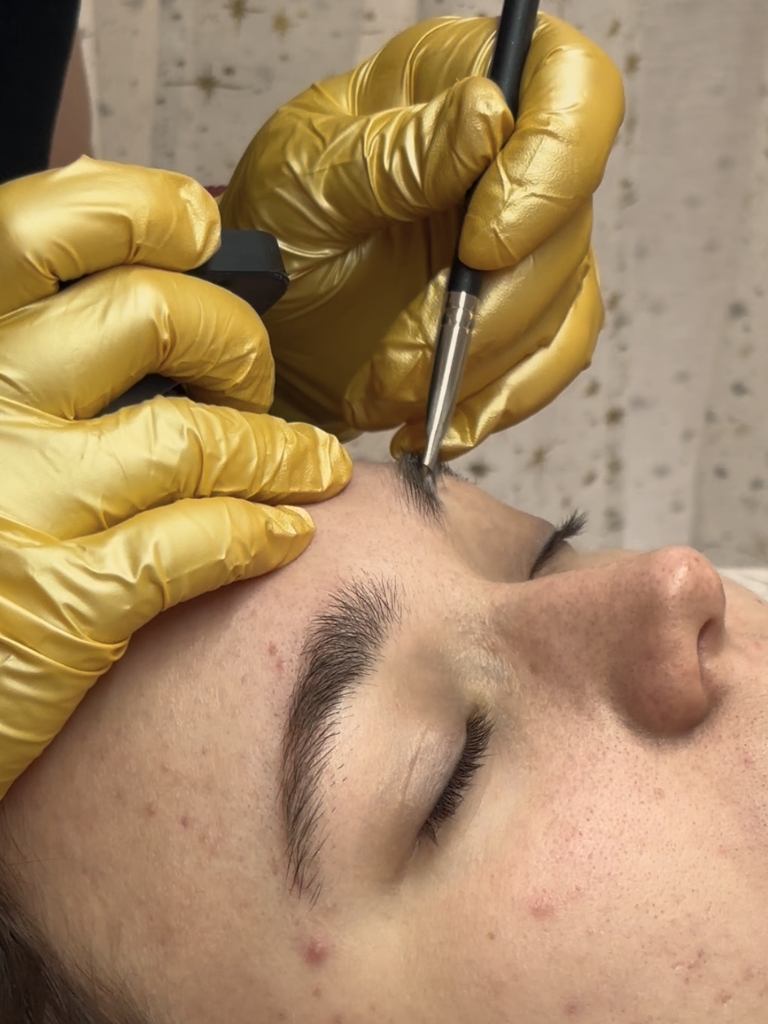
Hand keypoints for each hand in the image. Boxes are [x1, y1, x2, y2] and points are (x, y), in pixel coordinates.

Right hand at [0, 157, 350, 796]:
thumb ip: (36, 351)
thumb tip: (159, 276)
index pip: (47, 226)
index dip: (144, 211)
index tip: (199, 230)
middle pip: (153, 316)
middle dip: (238, 345)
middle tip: (252, 381)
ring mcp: (21, 499)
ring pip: (197, 435)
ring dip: (279, 448)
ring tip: (313, 464)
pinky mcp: (66, 599)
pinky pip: (200, 538)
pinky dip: (261, 530)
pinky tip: (285, 534)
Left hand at [219, 14, 623, 457]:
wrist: (270, 324)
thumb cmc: (275, 232)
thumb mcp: (308, 183)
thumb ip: (397, 155)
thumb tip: (490, 114)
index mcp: (460, 85)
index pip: (570, 90)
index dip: (549, 169)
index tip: (477, 247)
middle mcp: (509, 158)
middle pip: (570, 220)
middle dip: (488, 308)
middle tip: (401, 355)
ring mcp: (524, 238)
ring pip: (563, 301)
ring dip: (478, 365)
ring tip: (390, 391)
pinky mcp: (522, 311)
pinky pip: (551, 359)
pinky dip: (500, 403)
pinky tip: (440, 424)